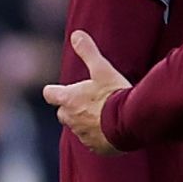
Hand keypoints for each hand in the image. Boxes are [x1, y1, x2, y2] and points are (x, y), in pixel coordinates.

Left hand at [42, 29, 130, 152]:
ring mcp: (82, 135)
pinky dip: (98, 137)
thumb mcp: (103, 69)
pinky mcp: (96, 147)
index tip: (62, 90)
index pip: (50, 94)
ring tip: (104, 116)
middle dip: (72, 108)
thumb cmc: (115, 94)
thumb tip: (76, 34)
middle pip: (63, 113)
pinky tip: (111, 130)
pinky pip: (92, 142)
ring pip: (78, 128)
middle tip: (89, 102)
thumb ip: (88, 52)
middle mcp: (70, 119)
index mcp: (68, 100)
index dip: (55, 91)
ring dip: (86, 122)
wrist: (132, 121)